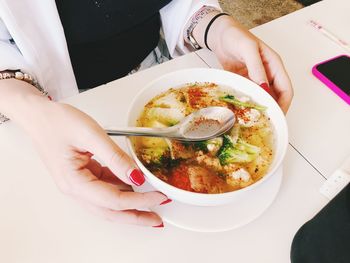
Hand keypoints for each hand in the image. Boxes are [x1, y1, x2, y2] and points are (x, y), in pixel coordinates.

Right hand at [21, 96, 167, 226]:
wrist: (39, 116)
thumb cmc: (57, 122)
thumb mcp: (91, 135)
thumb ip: (116, 157)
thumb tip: (136, 177)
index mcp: (74, 182)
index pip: (113, 200)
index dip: (139, 201)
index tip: (159, 198)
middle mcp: (75, 189)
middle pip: (111, 211)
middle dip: (136, 216)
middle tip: (158, 219)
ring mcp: (79, 184)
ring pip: (109, 203)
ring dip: (131, 206)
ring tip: (151, 204)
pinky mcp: (84, 177)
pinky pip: (106, 188)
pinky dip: (122, 189)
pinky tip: (135, 186)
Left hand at [194, 14, 292, 113]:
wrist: (219, 34)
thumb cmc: (236, 36)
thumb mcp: (248, 50)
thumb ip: (257, 69)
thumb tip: (265, 89)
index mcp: (275, 65)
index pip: (286, 90)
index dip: (284, 105)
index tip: (277, 117)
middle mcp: (267, 74)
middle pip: (275, 97)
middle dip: (272, 110)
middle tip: (263, 123)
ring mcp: (255, 79)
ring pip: (261, 98)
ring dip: (258, 108)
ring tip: (251, 120)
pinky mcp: (244, 81)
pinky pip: (248, 95)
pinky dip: (246, 102)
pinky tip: (241, 110)